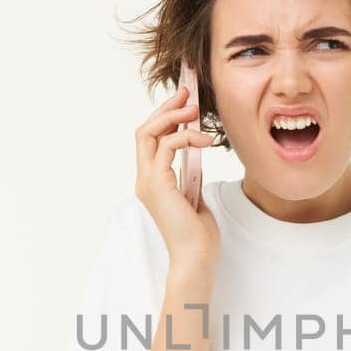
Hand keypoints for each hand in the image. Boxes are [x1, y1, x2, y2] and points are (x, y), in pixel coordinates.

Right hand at [134, 84, 219, 262]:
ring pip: (149, 133)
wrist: (196, 257)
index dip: (164, 118)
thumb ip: (190, 177)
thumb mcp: (195, 198)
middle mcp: (144, 180)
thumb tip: (196, 157)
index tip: (184, 103)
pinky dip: (187, 136)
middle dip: (165, 108)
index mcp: (152, 183)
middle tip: (187, 92)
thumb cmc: (199, 236)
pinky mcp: (158, 184)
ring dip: (173, 116)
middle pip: (144, 131)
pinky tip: (206, 140)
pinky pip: (168, 146)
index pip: (150, 141)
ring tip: (196, 110)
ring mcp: (148, 182)